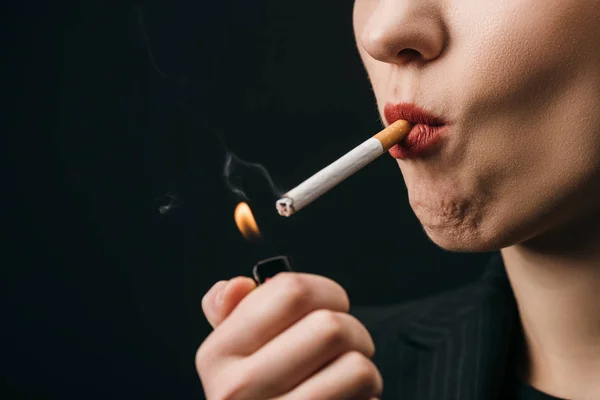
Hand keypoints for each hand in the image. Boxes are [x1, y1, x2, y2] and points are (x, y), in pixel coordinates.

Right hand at [196, 273, 382, 399]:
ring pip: (357, 366)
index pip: (290, 291)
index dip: (326, 291)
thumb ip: (232, 315)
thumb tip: (237, 284)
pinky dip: (368, 399)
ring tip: (347, 380)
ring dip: (365, 371)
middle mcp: (237, 390)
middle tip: (345, 346)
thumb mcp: (234, 355)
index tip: (330, 304)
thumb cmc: (259, 394)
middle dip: (354, 331)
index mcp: (218, 353)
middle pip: (331, 326)